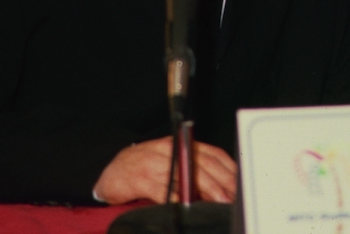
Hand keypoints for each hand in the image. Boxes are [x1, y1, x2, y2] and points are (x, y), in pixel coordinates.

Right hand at [93, 136, 237, 204]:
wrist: (110, 171)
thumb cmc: (143, 169)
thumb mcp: (170, 162)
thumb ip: (192, 171)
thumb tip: (220, 189)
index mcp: (180, 145)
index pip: (211, 153)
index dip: (228, 168)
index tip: (239, 184)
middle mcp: (170, 150)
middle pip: (202, 164)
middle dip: (222, 181)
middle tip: (233, 197)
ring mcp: (155, 163)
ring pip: (186, 175)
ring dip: (206, 190)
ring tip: (219, 202)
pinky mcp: (141, 179)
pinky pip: (163, 189)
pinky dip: (177, 198)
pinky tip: (188, 205)